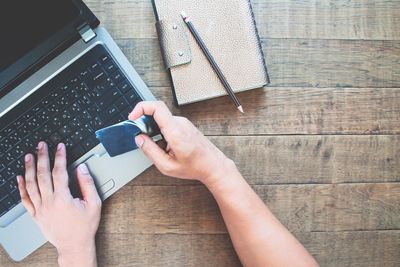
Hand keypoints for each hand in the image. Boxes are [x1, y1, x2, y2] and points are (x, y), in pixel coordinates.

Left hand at [17, 142, 100, 266]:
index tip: (60, 146)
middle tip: (42, 145)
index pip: (59, 172)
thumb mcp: (94, 204)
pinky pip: (25, 199)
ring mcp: (40, 209)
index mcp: (63, 198)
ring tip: (29, 156)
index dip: (59, 157)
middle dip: (42, 157)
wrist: (75, 246)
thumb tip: (82, 168)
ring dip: (29, 168)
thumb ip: (87, 184)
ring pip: (31, 185)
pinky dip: (21, 187)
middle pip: (42, 175)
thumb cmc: (85, 227)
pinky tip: (20, 177)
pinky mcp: (36, 216)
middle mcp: (49, 203)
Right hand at [128, 101, 233, 184]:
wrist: (213, 165)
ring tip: (161, 150)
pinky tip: (167, 148)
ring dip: (155, 133)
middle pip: (156, 114)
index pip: (157, 107)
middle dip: (146, 127)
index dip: (141, 108)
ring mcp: (183, 123)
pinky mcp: (184, 125)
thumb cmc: (194, 166)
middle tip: (145, 142)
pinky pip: (168, 125)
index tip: (133, 117)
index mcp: (175, 131)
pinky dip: (162, 135)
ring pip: (161, 121)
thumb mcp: (167, 165)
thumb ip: (150, 151)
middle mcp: (180, 123)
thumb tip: (139, 139)